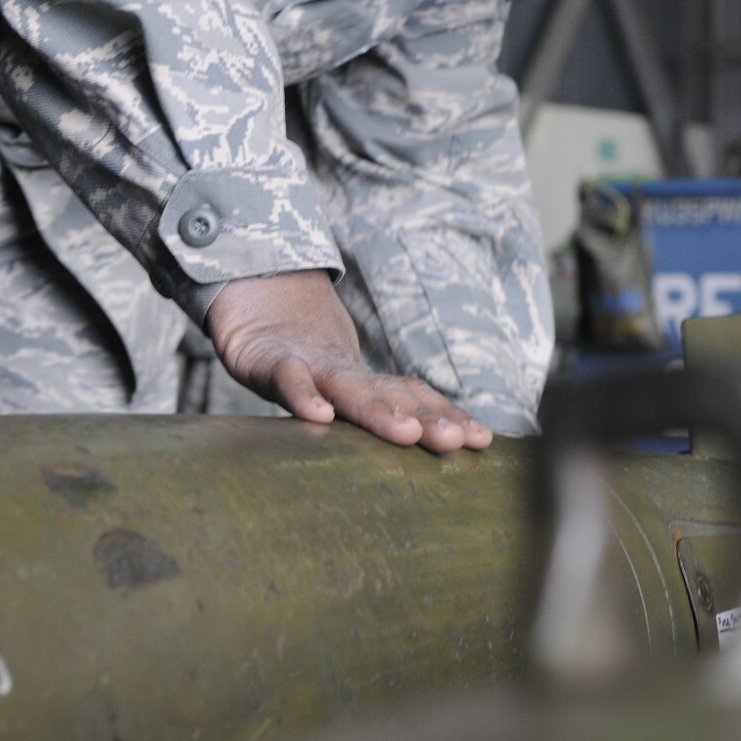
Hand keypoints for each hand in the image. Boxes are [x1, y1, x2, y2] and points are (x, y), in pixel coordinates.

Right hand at [208, 270, 492, 453]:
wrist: (257, 298)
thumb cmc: (304, 355)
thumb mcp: (340, 383)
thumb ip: (375, 405)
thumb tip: (426, 440)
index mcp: (365, 381)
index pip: (414, 397)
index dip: (447, 416)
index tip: (483, 440)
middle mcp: (345, 371)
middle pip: (392, 396)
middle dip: (427, 418)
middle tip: (457, 442)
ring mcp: (309, 364)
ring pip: (349, 387)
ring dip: (380, 411)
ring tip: (408, 433)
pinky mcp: (269, 360)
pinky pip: (288, 379)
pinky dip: (304, 395)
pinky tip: (319, 415)